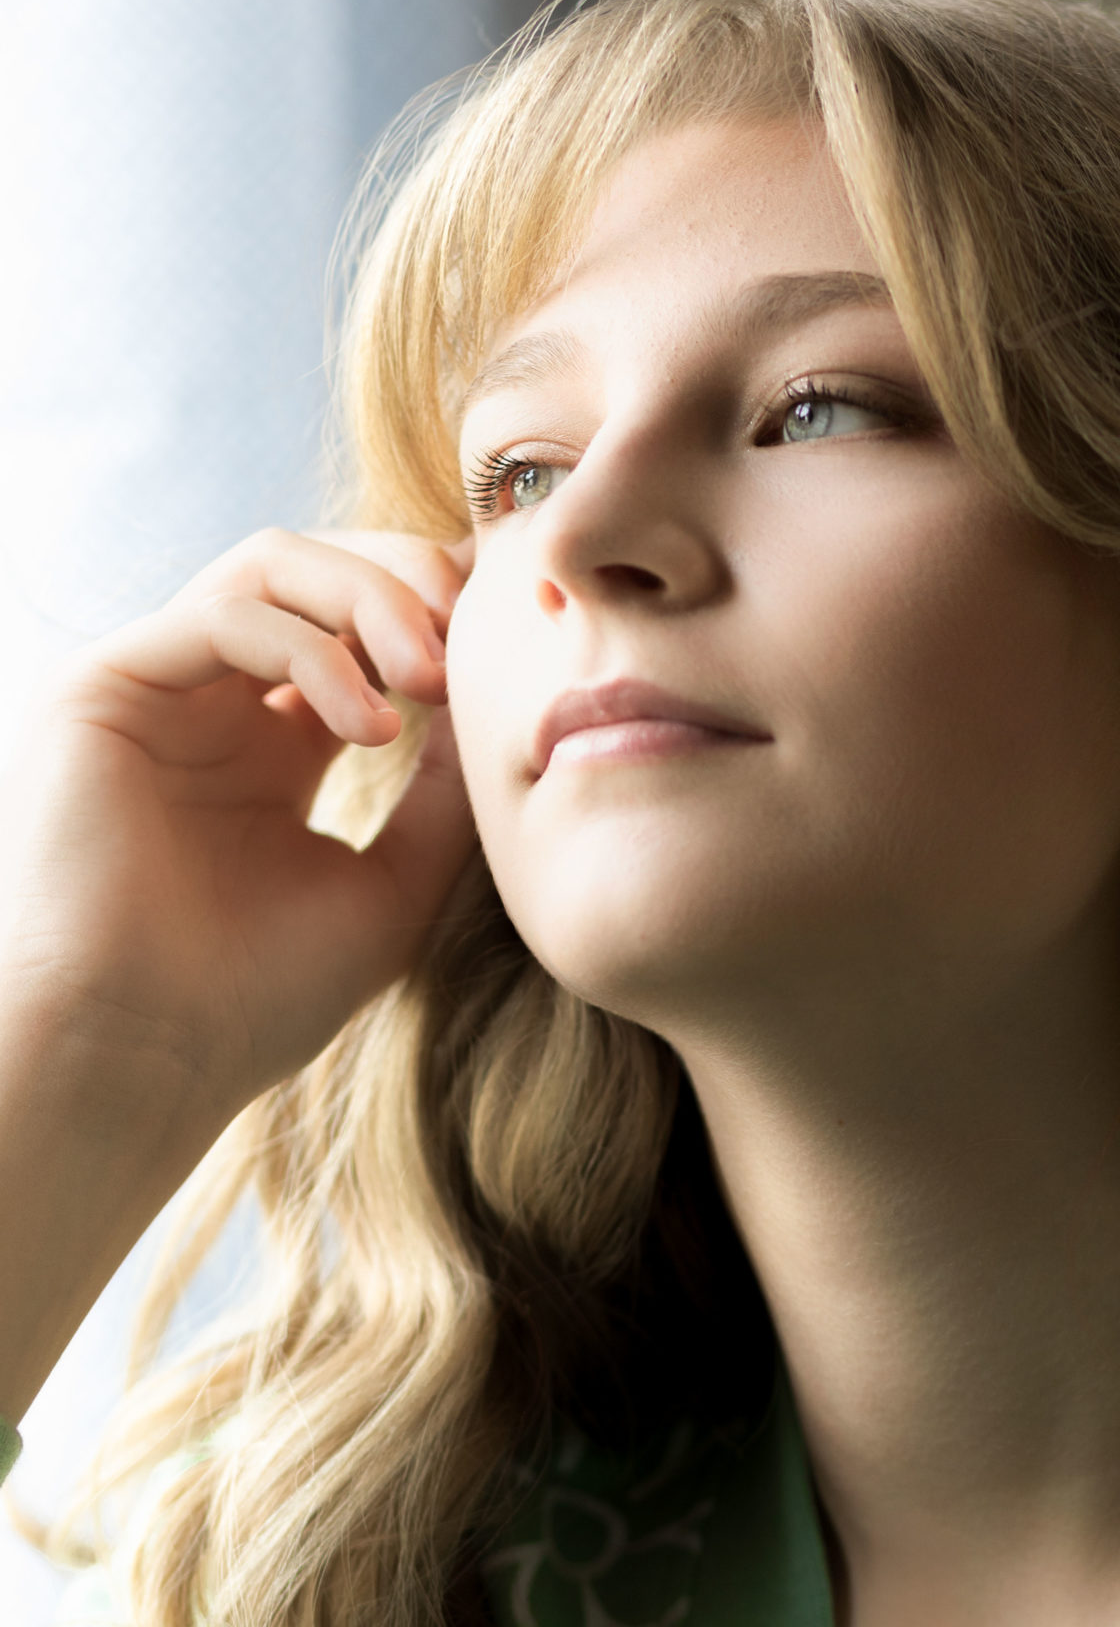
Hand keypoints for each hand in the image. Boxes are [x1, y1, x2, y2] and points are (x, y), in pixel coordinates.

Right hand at [0, 525, 478, 1132]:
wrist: (142, 1061)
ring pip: (271, 565)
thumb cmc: (259, 998)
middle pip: (319, 569)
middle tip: (474, 642)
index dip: (440, 613)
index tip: (513, 644)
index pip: (360, 623)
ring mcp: (153, 689)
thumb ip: (447, 791)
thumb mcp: (395, 883)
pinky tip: (368, 726)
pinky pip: (223, 615)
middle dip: (412, 583)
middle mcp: (210, 702)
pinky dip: (311, 650)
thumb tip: (503, 696)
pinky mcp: (98, 689)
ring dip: (371, 599)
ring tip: (430, 680)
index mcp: (274, 743)